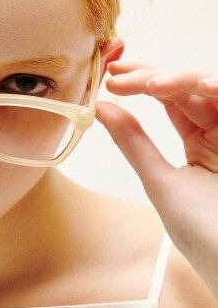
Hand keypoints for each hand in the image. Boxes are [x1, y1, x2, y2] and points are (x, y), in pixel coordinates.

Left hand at [94, 60, 217, 295]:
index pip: (170, 100)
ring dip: (183, 80)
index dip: (142, 82)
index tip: (111, 76)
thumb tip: (100, 108)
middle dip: (152, 76)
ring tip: (151, 85)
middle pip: (188, 88)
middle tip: (120, 75)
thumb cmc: (202, 231)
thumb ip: (133, 142)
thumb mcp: (161, 181)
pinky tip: (201, 86)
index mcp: (201, 143)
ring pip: (211, 88)